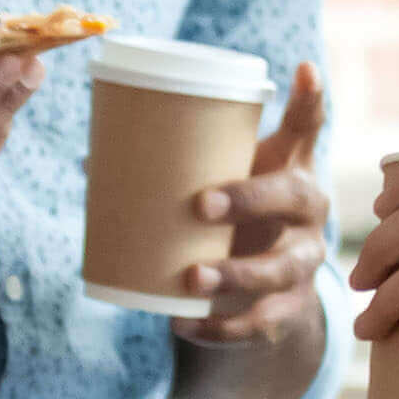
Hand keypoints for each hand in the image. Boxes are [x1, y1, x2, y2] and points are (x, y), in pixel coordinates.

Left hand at [175, 61, 329, 345]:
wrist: (269, 288)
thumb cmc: (235, 215)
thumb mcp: (221, 182)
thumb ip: (170, 166)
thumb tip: (89, 158)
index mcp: (291, 166)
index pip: (309, 126)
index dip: (310, 100)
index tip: (303, 69)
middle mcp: (308, 211)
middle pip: (292, 199)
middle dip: (249, 201)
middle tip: (201, 204)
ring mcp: (305, 262)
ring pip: (280, 269)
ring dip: (236, 275)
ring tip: (192, 278)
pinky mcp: (291, 309)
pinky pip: (262, 323)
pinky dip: (222, 329)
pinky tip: (185, 325)